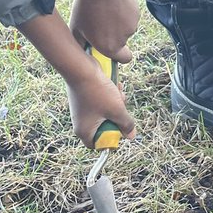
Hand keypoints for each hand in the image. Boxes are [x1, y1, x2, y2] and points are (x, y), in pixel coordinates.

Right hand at [16, 8, 135, 146]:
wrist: (81, 67)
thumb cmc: (97, 91)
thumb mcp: (117, 110)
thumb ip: (126, 124)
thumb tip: (131, 136)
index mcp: (84, 131)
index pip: (99, 145)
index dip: (112, 139)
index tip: (121, 129)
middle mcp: (81, 122)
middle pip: (105, 128)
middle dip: (117, 117)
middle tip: (122, 108)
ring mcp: (83, 109)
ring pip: (106, 113)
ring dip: (116, 104)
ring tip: (119, 93)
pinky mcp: (86, 98)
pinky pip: (102, 102)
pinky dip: (110, 96)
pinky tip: (115, 86)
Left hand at [69, 0, 139, 61]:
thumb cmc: (86, 8)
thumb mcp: (76, 28)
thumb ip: (80, 44)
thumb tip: (80, 51)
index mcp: (110, 47)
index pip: (124, 59)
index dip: (119, 55)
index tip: (110, 48)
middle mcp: (124, 39)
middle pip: (122, 41)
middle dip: (114, 35)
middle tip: (101, 23)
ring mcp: (132, 25)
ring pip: (126, 28)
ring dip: (118, 23)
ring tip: (105, 11)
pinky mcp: (136, 13)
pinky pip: (130, 16)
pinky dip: (123, 12)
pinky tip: (113, 4)